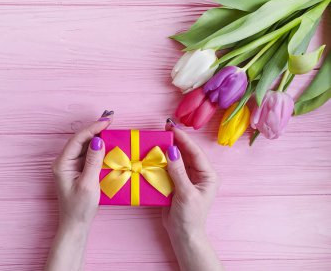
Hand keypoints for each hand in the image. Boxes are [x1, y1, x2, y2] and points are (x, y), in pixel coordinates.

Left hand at [46, 111, 112, 270]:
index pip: (78, 139)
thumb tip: (98, 140)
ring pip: (84, 145)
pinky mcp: (77, 170)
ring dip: (97, 136)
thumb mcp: (88, 184)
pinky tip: (106, 142)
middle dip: (95, 128)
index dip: (93, 128)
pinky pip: (87, 154)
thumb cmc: (79, 207)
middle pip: (80, 139)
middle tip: (110, 118)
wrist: (75, 225)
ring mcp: (70, 166)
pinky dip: (97, 147)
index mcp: (62, 163)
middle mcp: (64, 161)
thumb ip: (93, 161)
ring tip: (110, 126)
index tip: (107, 120)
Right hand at [163, 119, 222, 270]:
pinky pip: (170, 168)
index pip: (195, 152)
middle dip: (176, 141)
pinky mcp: (176, 183)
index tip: (172, 128)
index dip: (183, 139)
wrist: (183, 235)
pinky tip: (155, 154)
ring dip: (168, 149)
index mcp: (207, 175)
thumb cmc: (190, 216)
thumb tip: (172, 151)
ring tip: (158, 137)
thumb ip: (178, 171)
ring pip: (178, 159)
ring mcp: (187, 178)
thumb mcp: (186, 193)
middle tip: (164, 128)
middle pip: (186, 153)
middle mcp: (198, 174)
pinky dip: (163, 161)